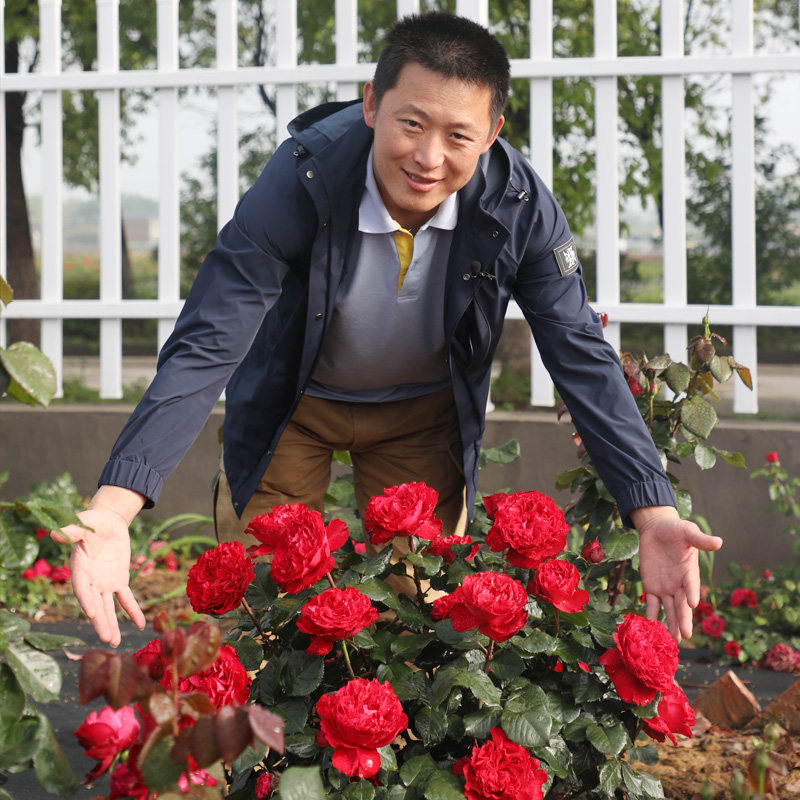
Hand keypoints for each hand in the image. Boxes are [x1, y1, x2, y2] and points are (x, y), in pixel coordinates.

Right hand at [53, 487, 146, 646]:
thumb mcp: (83, 522)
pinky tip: (141, 624)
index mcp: (79, 568)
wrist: (108, 522)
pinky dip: (133, 610)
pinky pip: (126, 598)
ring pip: (109, 607)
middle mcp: (90, 580)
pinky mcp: (119, 580)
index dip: (87, 600)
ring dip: (112, 623)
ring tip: (115, 642)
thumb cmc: (92, 521)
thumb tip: (56, 533)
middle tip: (107, 639)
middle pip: (95, 604)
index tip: (93, 613)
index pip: (82, 587)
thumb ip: (72, 530)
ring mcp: (104, 583)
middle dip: (101, 621)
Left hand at [631, 505, 721, 643]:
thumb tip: (719, 542)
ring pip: (669, 609)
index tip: (691, 603)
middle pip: (681, 604)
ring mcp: (666, 588)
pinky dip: (651, 614)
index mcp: (689, 572)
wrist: (656, 530)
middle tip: (685, 635)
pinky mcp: (652, 587)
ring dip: (671, 624)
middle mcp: (679, 584)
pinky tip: (651, 627)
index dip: (691, 592)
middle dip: (683, 619)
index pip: (691, 584)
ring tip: (674, 640)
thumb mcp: (688, 532)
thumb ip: (700, 540)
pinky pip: (652, 604)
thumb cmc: (675, 530)